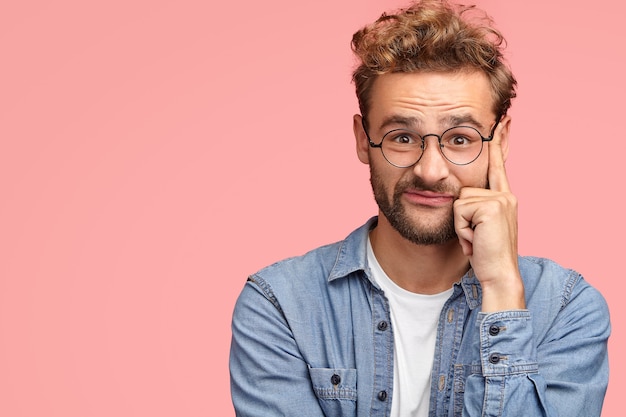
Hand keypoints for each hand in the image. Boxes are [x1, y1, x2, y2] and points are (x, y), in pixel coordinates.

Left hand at [453, 121, 524, 310]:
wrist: (498, 275)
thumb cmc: (485, 256)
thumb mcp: (478, 228)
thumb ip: (475, 209)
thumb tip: (458, 197)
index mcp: (504, 198)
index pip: (497, 166)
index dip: (498, 143)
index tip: (501, 121)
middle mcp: (506, 195)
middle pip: (463, 190)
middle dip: (461, 217)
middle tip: (476, 236)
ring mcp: (502, 200)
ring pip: (458, 201)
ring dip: (460, 225)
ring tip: (475, 239)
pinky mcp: (493, 207)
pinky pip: (459, 210)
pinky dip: (461, 229)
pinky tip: (475, 240)